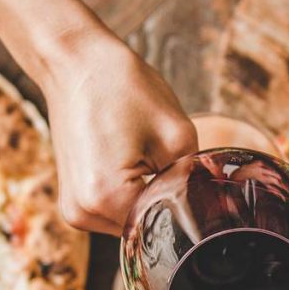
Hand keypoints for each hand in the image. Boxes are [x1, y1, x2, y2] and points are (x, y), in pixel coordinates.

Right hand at [28, 24, 195, 233]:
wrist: (73, 62)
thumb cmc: (120, 87)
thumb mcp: (175, 131)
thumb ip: (196, 177)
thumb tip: (215, 205)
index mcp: (106, 197)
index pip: (166, 225)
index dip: (190, 206)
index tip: (203, 185)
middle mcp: (84, 213)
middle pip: (147, 228)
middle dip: (168, 202)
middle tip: (172, 161)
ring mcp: (75, 210)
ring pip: (132, 221)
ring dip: (149, 199)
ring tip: (148, 156)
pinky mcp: (74, 200)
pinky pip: (115, 210)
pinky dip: (131, 193)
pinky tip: (133, 161)